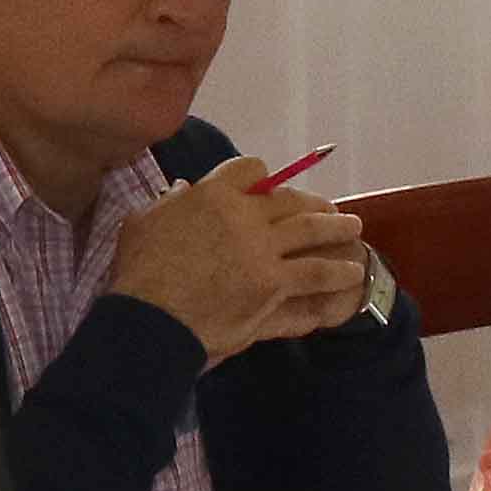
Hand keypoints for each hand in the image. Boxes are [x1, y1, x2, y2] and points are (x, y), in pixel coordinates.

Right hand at [112, 157, 370, 365]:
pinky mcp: (274, 285)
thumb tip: (181, 190)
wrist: (150, 320)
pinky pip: (314, 274)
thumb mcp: (142, 223)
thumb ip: (168, 204)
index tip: (271, 187)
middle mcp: (244, 216)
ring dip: (336, 229)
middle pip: (290, 200)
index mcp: (212, 195)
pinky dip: (336, 272)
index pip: (251, 170)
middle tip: (331, 209)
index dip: (264, 177)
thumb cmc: (137, 274)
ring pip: (312, 232)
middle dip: (315, 202)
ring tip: (353, 230)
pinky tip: (350, 272)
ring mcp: (263, 251)